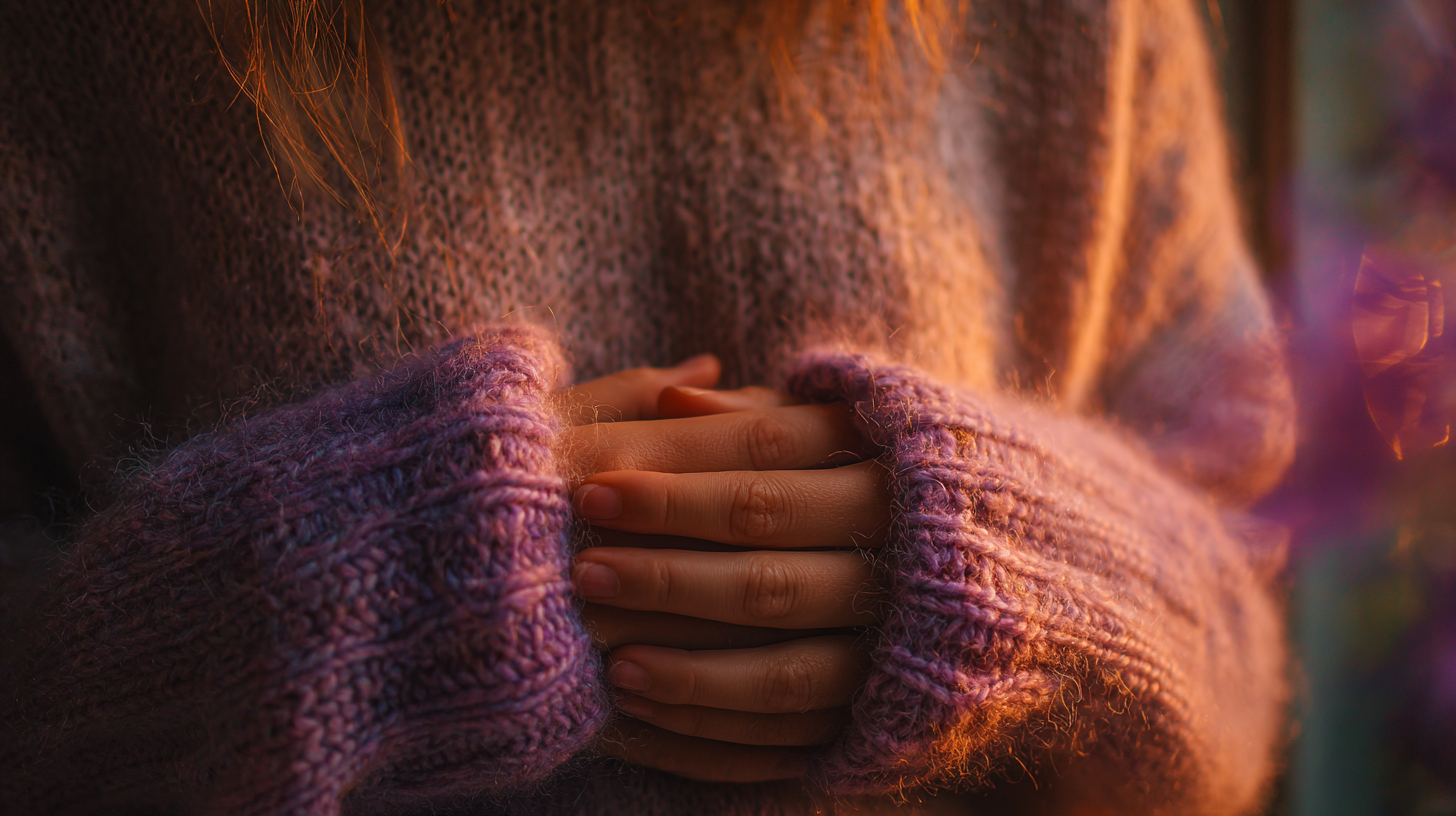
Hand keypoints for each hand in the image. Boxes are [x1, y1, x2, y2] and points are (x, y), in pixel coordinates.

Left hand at [558, 375, 892, 782]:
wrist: (1020, 572)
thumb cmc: (893, 480)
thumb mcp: (844, 430)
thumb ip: (761, 417)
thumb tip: (676, 393)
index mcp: (889, 470)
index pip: (766, 466)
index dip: (674, 479)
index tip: (592, 488)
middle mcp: (902, 563)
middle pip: (769, 575)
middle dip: (668, 578)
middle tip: (582, 572)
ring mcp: (898, 649)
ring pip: (782, 673)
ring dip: (687, 671)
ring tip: (608, 661)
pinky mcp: (887, 714)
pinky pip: (793, 737)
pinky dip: (714, 728)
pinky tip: (645, 710)